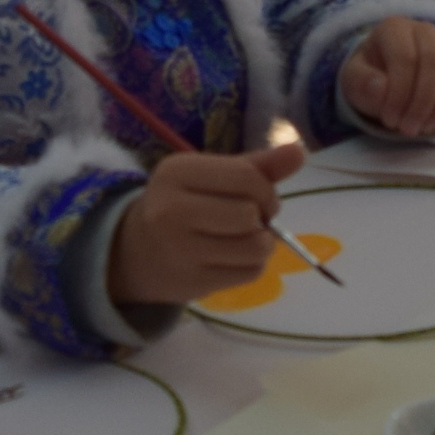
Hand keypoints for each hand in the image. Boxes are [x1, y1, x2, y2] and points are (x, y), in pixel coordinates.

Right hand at [107, 136, 309, 306]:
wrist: (135, 252)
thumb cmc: (182, 204)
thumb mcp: (210, 176)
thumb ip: (255, 165)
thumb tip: (299, 152)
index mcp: (177, 172)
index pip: (246, 177)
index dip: (266, 190)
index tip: (261, 198)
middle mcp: (172, 209)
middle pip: (249, 214)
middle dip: (264, 217)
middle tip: (252, 220)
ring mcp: (180, 249)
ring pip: (254, 247)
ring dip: (263, 243)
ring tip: (246, 239)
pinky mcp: (192, 282)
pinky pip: (249, 272)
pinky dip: (253, 265)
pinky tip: (235, 258)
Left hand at [340, 17, 434, 138]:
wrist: (389, 83)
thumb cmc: (371, 80)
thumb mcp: (354, 82)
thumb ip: (362, 84)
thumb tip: (381, 87)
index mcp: (395, 29)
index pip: (405, 57)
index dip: (400, 92)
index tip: (390, 119)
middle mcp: (427, 31)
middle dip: (422, 102)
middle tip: (407, 129)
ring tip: (422, 129)